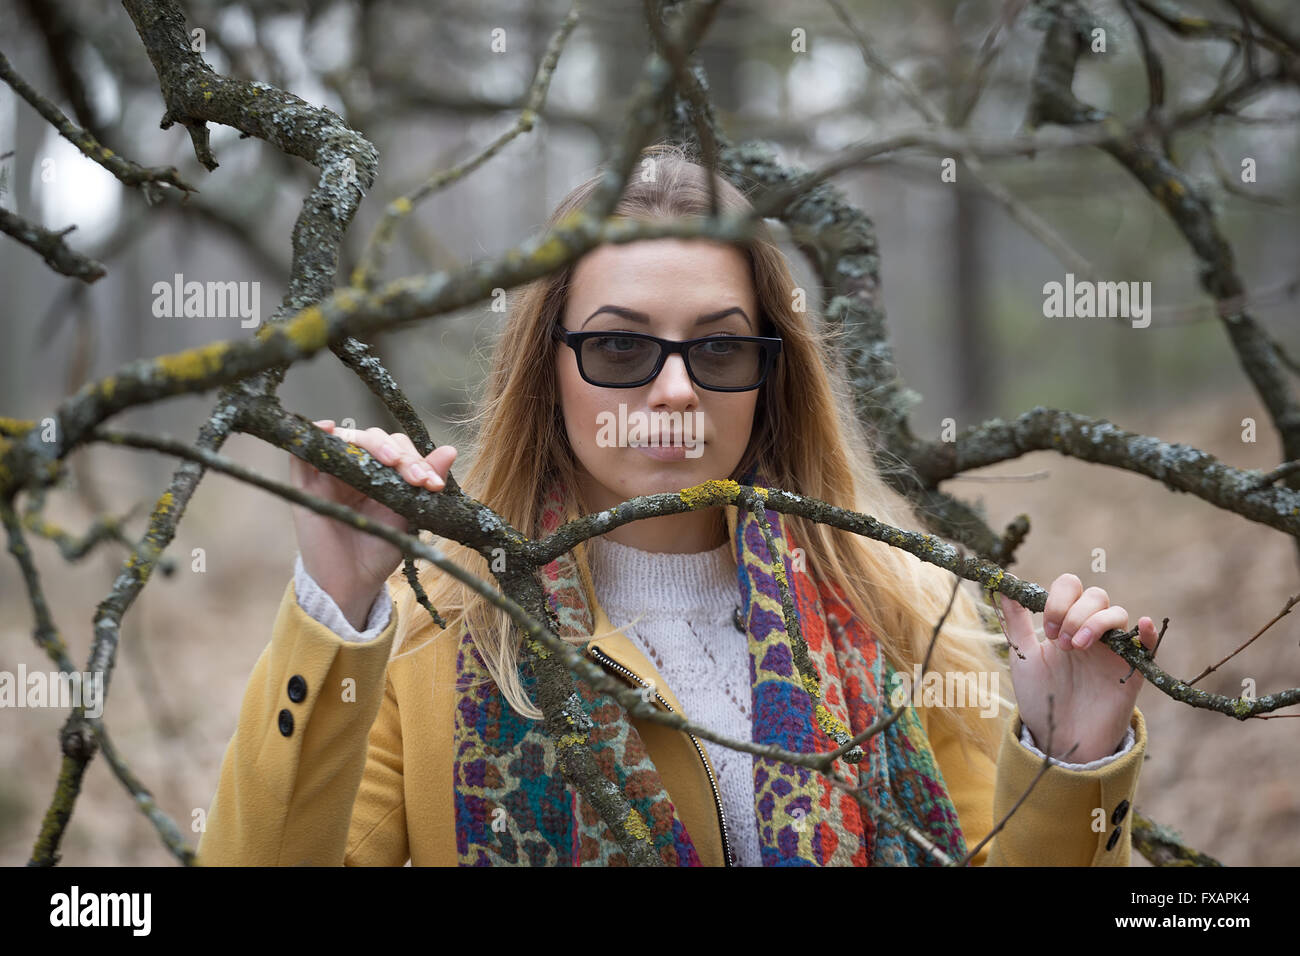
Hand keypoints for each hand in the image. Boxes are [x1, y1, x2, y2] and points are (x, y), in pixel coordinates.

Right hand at [290, 421, 456, 628]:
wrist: (352, 585)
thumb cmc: (380, 550)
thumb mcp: (409, 515)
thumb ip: (424, 483)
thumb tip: (450, 451)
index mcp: (381, 474)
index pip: (397, 448)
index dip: (416, 459)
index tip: (433, 484)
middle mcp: (355, 469)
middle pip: (373, 439)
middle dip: (399, 453)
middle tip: (415, 478)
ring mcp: (329, 474)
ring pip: (346, 439)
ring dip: (369, 442)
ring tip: (389, 458)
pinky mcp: (304, 484)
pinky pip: (302, 452)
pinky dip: (314, 434)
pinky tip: (329, 429)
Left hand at [997, 574, 1158, 762]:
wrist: (1059, 737)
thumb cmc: (1041, 697)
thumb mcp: (1023, 657)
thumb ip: (1016, 622)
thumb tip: (1007, 587)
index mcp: (1065, 622)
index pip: (1070, 587)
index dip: (1058, 600)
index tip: (1046, 630)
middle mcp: (1091, 630)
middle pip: (1095, 596)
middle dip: (1073, 613)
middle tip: (1060, 642)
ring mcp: (1113, 649)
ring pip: (1117, 613)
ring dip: (1095, 622)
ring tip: (1076, 647)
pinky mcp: (1132, 670)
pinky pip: (1148, 644)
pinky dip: (1148, 631)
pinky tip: (1142, 624)